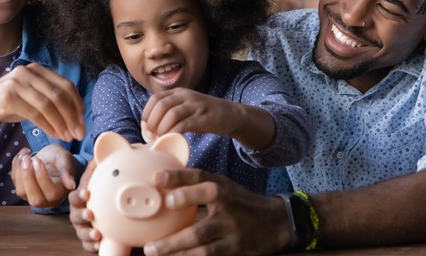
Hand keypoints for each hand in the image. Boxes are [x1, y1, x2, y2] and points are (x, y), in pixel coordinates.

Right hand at [0, 63, 84, 141]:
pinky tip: (53, 135)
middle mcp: (28, 72)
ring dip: (61, 123)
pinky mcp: (8, 97)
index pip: (66, 85)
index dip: (77, 104)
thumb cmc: (6, 105)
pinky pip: (35, 114)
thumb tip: (76, 118)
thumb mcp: (30, 98)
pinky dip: (48, 126)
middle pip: (59, 94)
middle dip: (72, 116)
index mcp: (37, 70)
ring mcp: (17, 83)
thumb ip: (51, 101)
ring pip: (49, 104)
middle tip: (78, 133)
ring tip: (67, 137)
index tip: (82, 122)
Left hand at [11, 144, 76, 207]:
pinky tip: (22, 154)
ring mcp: (32, 196)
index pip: (51, 193)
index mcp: (60, 193)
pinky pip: (15, 181)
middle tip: (27, 159)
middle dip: (28, 178)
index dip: (42, 177)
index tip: (37, 159)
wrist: (52, 157)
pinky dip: (15, 167)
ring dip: (20, 172)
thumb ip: (67, 171)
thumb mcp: (65, 160)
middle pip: (35, 198)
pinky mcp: (22, 189)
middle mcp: (46, 199)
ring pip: (21, 192)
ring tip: (25, 155)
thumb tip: (71, 185)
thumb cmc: (61, 159)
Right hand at [68, 158, 101, 251]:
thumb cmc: (94, 190)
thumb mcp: (93, 179)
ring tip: (97, 234)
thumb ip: (95, 168)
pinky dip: (92, 246)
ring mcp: (82, 227)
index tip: (87, 192)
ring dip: (88, 233)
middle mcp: (77, 213)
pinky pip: (87, 245)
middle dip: (82, 215)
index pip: (75, 196)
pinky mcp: (88, 239)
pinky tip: (100, 246)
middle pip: (75, 216)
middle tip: (90, 214)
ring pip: (81, 232)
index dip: (79, 194)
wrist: (95, 204)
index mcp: (78, 198)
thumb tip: (98, 154)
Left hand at [140, 88, 240, 138]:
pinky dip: (174, 133)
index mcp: (178, 92)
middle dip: (152, 122)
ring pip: (171, 114)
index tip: (145, 127)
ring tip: (159, 138)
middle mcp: (186, 96)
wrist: (231, 114)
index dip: (146, 113)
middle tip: (150, 135)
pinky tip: (172, 139)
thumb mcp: (185, 108)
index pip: (155, 98)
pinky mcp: (204, 117)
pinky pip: (184, 124)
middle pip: (161, 105)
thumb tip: (149, 127)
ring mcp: (195, 105)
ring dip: (161, 128)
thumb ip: (169, 112)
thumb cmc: (203, 115)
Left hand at [143, 168, 289, 255]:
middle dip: (175, 227)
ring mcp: (233, 231)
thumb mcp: (223, 186)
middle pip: (200, 222)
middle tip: (150, 239)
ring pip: (202, 245)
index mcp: (222, 187)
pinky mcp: (235, 250)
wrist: (276, 222)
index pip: (199, 178)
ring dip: (176, 250)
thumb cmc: (239, 202)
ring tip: (153, 251)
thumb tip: (161, 185)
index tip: (156, 179)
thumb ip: (197, 185)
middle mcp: (228, 208)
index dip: (178, 177)